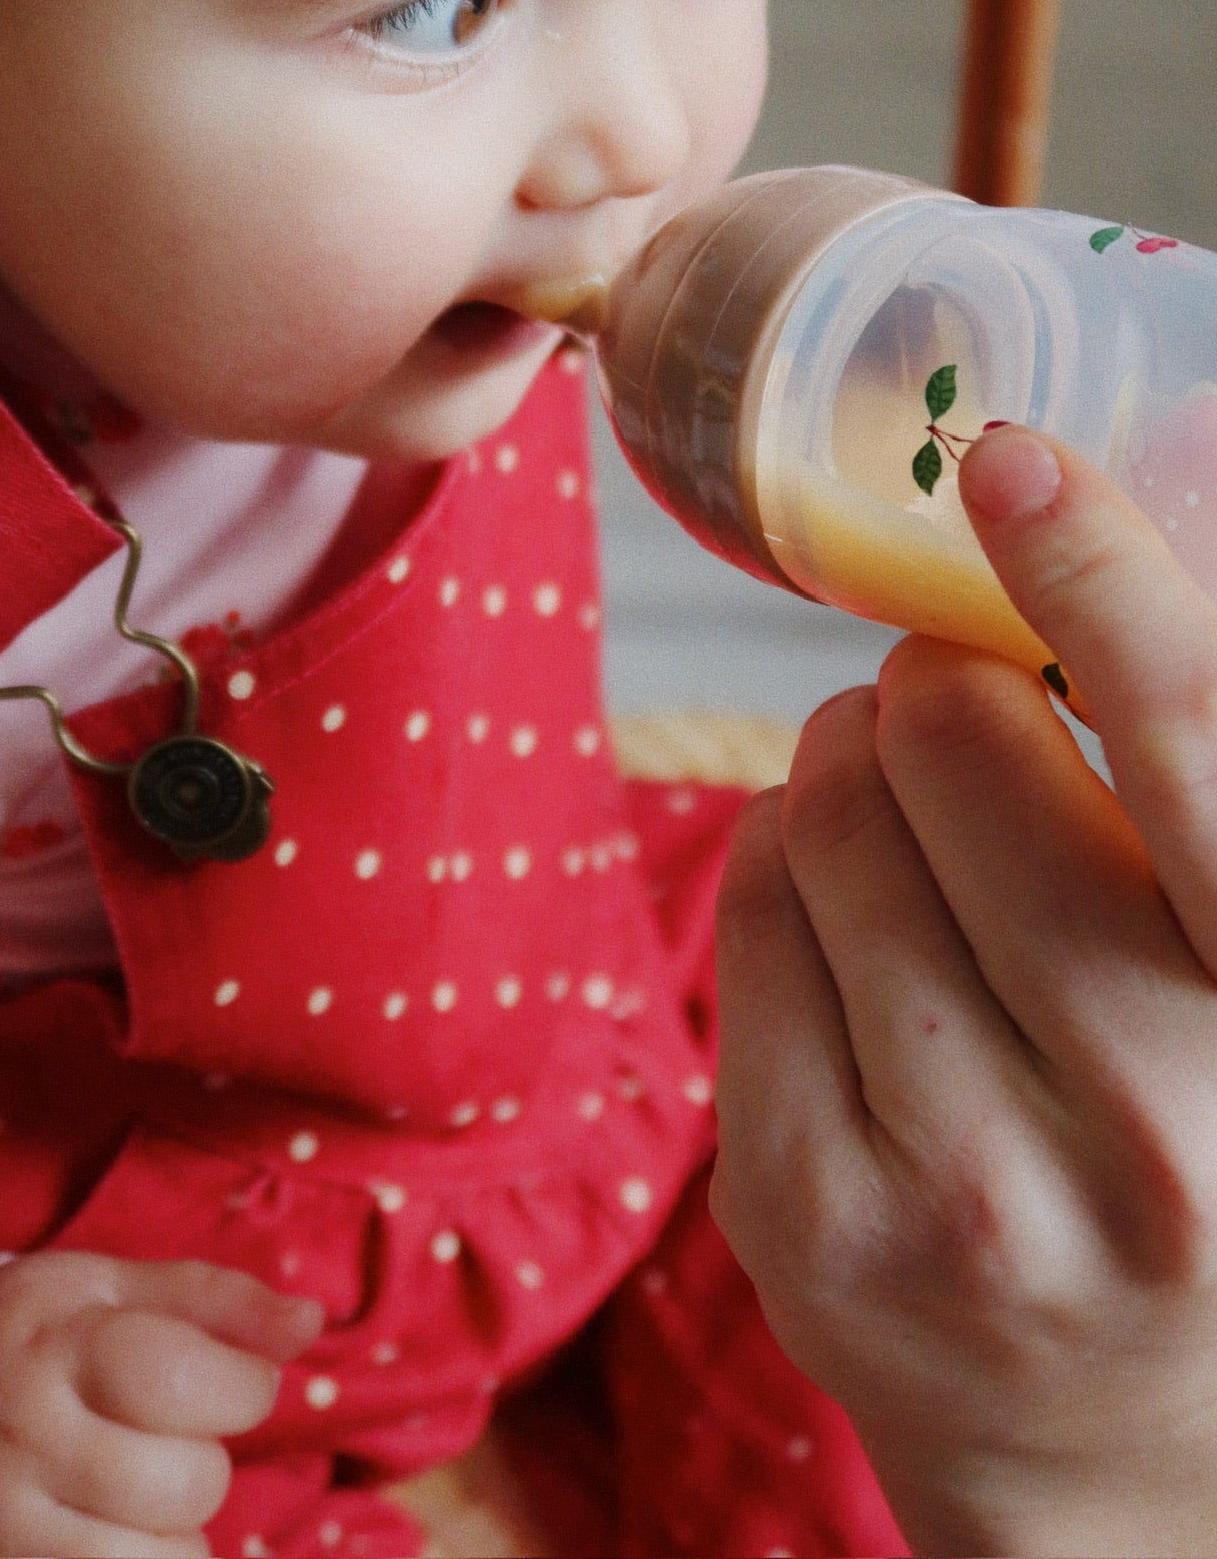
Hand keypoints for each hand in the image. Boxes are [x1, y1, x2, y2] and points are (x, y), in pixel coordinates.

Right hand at [0, 1250, 323, 1557]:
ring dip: (170, 1539)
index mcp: (49, 1350)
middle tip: (150, 1440)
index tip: (229, 1382)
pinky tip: (102, 1538)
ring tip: (120, 1498)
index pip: (185, 1379)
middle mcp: (16, 1447)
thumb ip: (210, 1301)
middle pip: (188, 1484)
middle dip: (199, 1462)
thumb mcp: (102, 1289)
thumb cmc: (24, 1341)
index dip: (241, 1385)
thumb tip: (312, 1320)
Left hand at [711, 426, 1216, 1556]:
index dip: (1103, 586)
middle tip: (961, 714)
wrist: (1124, 1455)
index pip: (1200, 757)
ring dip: (854, 767)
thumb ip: (1196, 767)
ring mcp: (969, 1187)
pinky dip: (789, 861)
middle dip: (936, 688)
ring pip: (827, 813)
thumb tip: (1141, 486)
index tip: (1006, 466)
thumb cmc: (1209, 1146)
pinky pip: (750, 907)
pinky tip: (854, 924)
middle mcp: (1157, 1124)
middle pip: (952, 747)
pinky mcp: (813, 1217)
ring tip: (917, 831)